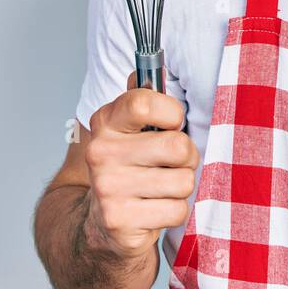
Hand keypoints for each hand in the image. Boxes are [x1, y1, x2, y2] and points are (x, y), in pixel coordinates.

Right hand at [82, 71, 199, 258]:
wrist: (100, 223)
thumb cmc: (129, 167)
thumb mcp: (130, 129)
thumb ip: (143, 97)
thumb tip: (155, 66)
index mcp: (106, 123)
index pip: (143, 103)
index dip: (172, 113)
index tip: (173, 123)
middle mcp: (101, 153)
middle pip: (177, 147)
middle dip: (187, 158)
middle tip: (172, 164)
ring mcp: (108, 188)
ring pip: (183, 181)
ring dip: (182, 187)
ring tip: (163, 188)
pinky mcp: (120, 221)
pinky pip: (177, 211)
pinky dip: (174, 212)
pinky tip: (156, 210)